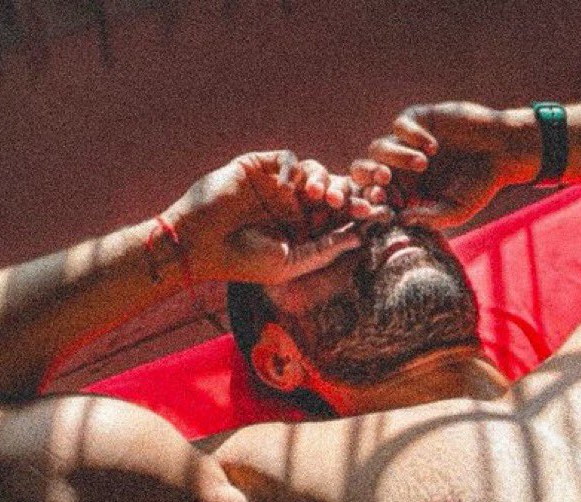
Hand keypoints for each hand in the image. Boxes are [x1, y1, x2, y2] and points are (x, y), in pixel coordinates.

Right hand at [162, 150, 390, 284]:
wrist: (200, 244)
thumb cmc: (243, 262)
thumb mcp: (290, 263)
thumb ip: (323, 250)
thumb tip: (359, 238)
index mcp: (304, 230)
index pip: (338, 218)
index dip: (359, 214)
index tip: (380, 215)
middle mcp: (294, 205)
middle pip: (333, 191)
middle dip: (350, 194)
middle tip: (364, 199)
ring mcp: (278, 185)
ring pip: (316, 172)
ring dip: (324, 182)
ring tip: (322, 198)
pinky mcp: (260, 167)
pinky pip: (289, 159)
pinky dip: (294, 169)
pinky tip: (289, 186)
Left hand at [356, 103, 527, 228]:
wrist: (502, 151)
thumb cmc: (480, 185)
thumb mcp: (456, 210)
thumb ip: (429, 217)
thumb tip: (400, 221)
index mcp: (404, 193)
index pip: (376, 198)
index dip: (373, 203)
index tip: (382, 207)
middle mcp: (399, 168)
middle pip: (366, 171)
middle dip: (371, 177)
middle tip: (384, 181)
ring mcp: (406, 142)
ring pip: (379, 147)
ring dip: (396, 157)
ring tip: (423, 164)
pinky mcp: (418, 119)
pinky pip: (400, 125)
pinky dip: (412, 136)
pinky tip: (434, 147)